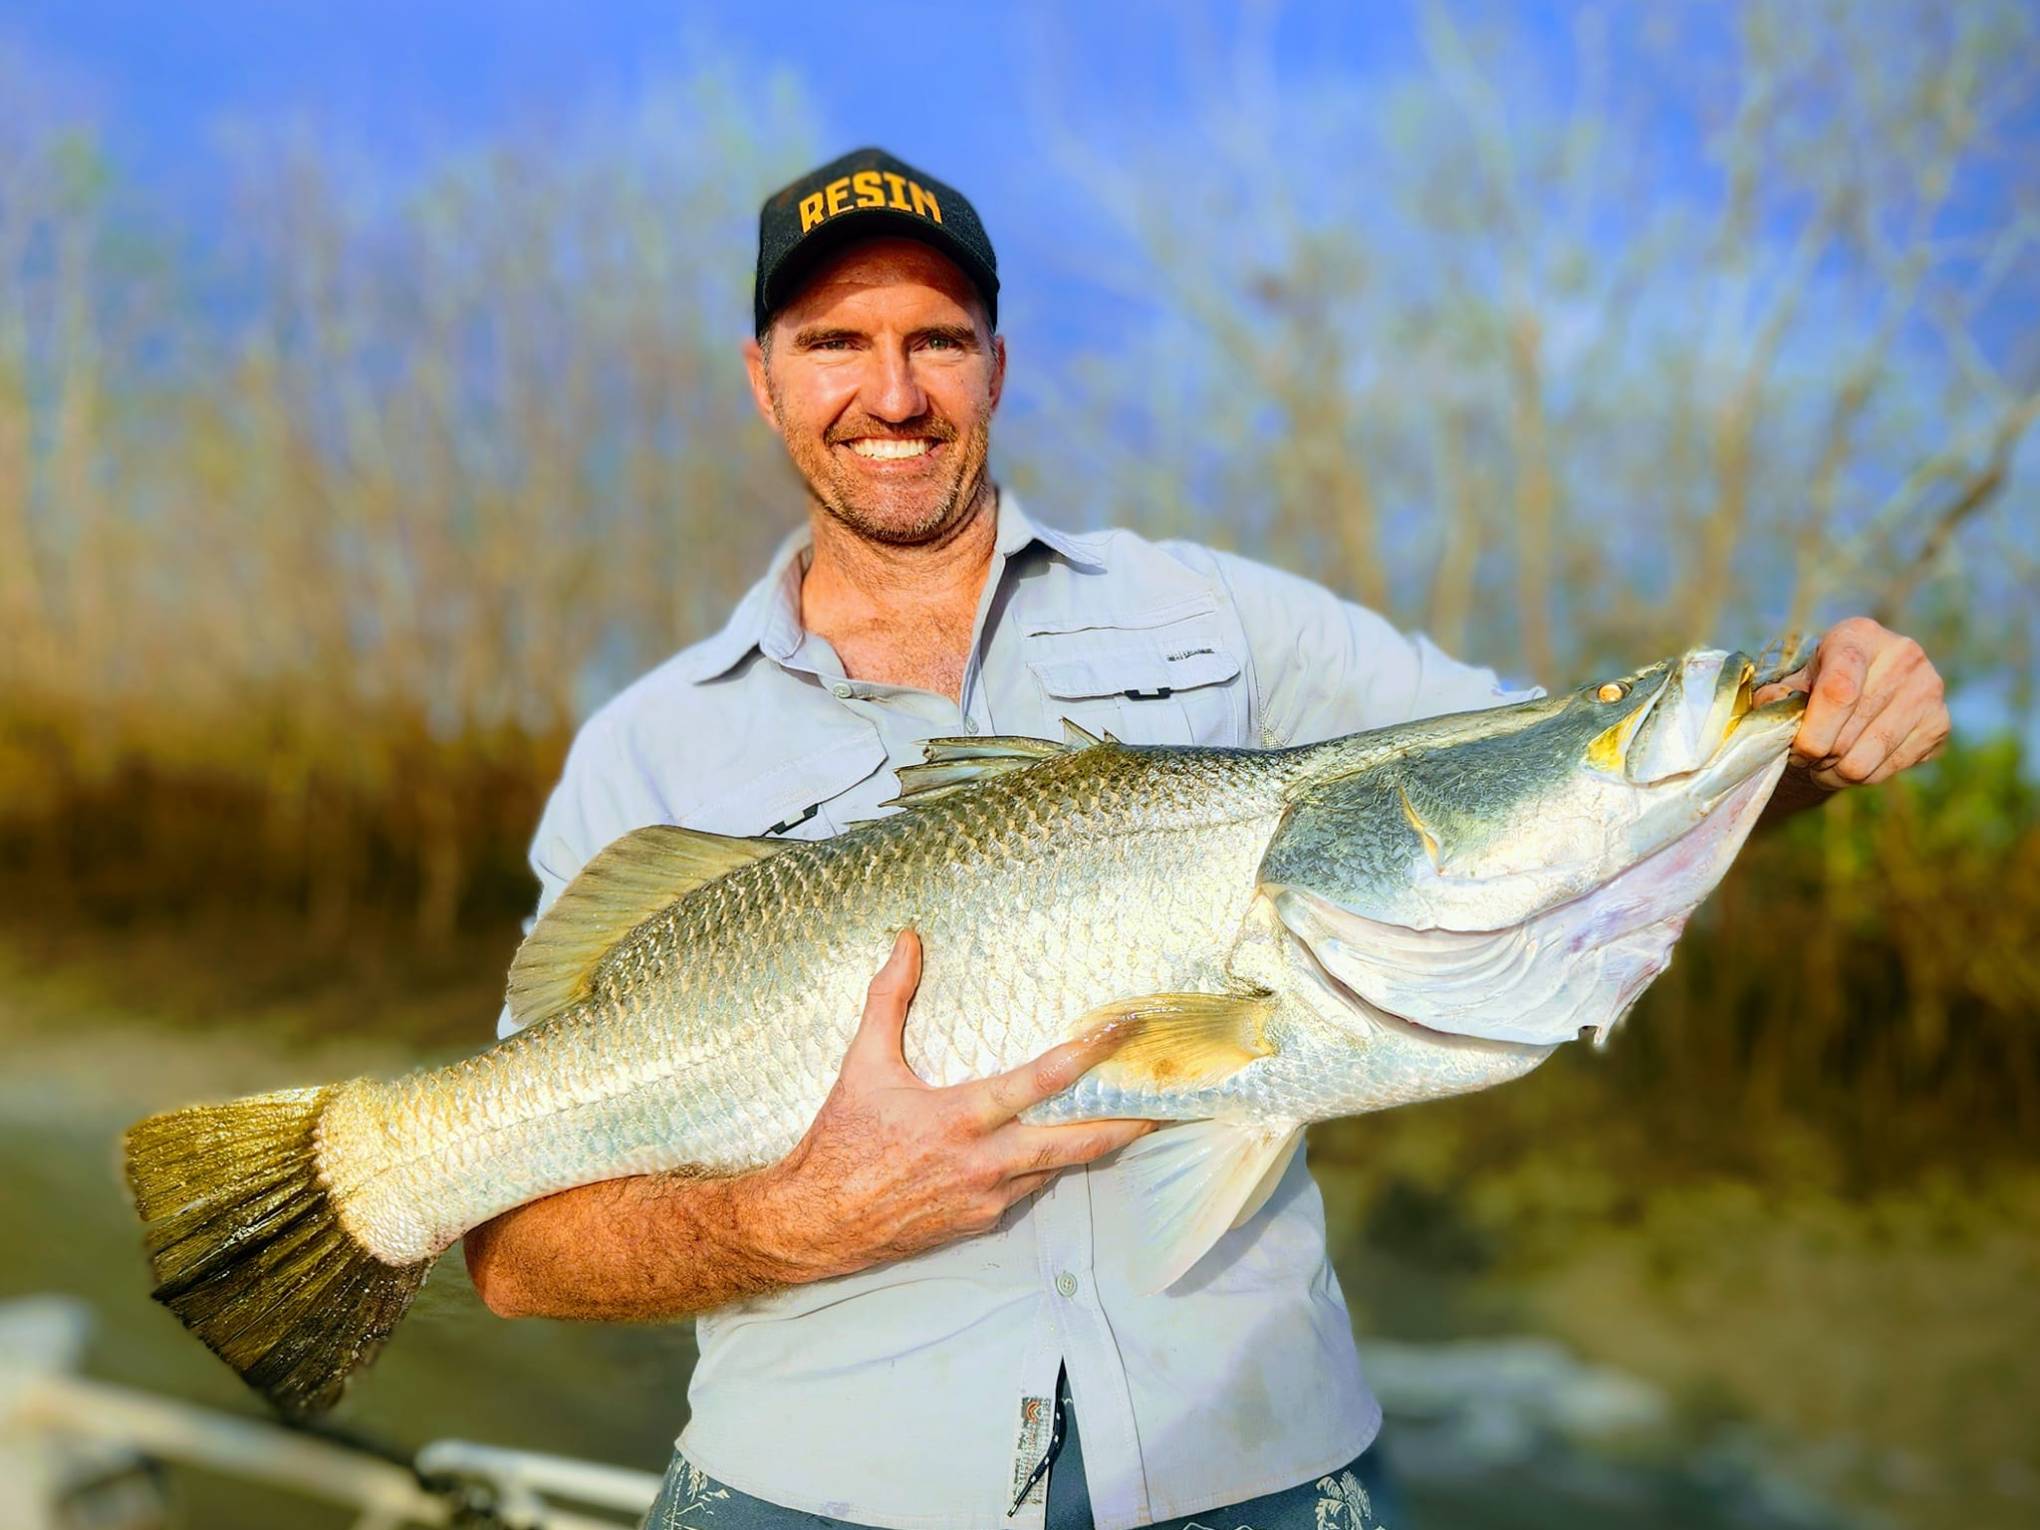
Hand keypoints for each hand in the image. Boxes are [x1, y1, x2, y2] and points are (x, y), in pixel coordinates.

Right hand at [733, 929, 1154, 1281]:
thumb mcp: (863, 1064)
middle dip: (1128, 1122)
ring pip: (1060, 1168)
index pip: (1044, 1079)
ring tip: (1131, 1118)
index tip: (1127, 1029)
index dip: (1092, 1052)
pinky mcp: (982, 1222)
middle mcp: (986, 1162)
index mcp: (962, 1117)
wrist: (816, 1224)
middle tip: (1167, 1102)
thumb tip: (907, 939)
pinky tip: (1059, 1146)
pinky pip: (1030, 1189)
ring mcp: (989, 1198)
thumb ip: (890, 998)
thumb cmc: (840, 1141)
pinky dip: (1048, 1166)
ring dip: (1094, 1144)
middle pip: (1080, 1142)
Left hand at [1755, 616, 1949, 789]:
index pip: (1839, 691)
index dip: (1812, 732)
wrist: (1863, 691)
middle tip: (1804, 757)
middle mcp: (1902, 655)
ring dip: (1835, 773)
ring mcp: (1928, 688)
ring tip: (1824, 763)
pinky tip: (1853, 761)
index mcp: (1859, 636)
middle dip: (1817, 756)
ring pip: (1865, 761)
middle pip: (1848, 733)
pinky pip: (1888, 771)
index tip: (1796, 750)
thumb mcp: (1791, 682)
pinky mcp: (1940, 723)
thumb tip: (1775, 706)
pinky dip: (1861, 778)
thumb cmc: (1818, 684)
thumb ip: (1775, 696)